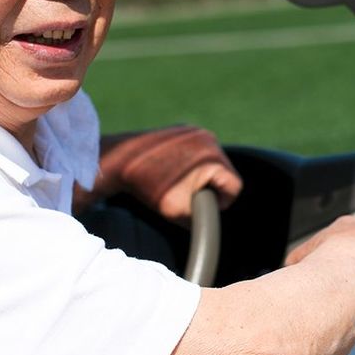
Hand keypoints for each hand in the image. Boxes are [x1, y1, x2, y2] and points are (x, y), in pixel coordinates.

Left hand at [92, 125, 242, 222]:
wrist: (119, 161)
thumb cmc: (149, 187)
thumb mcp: (177, 213)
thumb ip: (202, 220)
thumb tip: (211, 226)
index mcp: (213, 158)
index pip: (234, 187)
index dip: (222, 203)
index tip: (201, 207)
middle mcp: (209, 139)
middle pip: (225, 172)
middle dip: (211, 188)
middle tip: (188, 197)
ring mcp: (197, 130)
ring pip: (213, 162)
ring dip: (202, 176)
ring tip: (178, 183)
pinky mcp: (185, 128)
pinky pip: (199, 151)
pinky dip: (190, 164)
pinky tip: (171, 171)